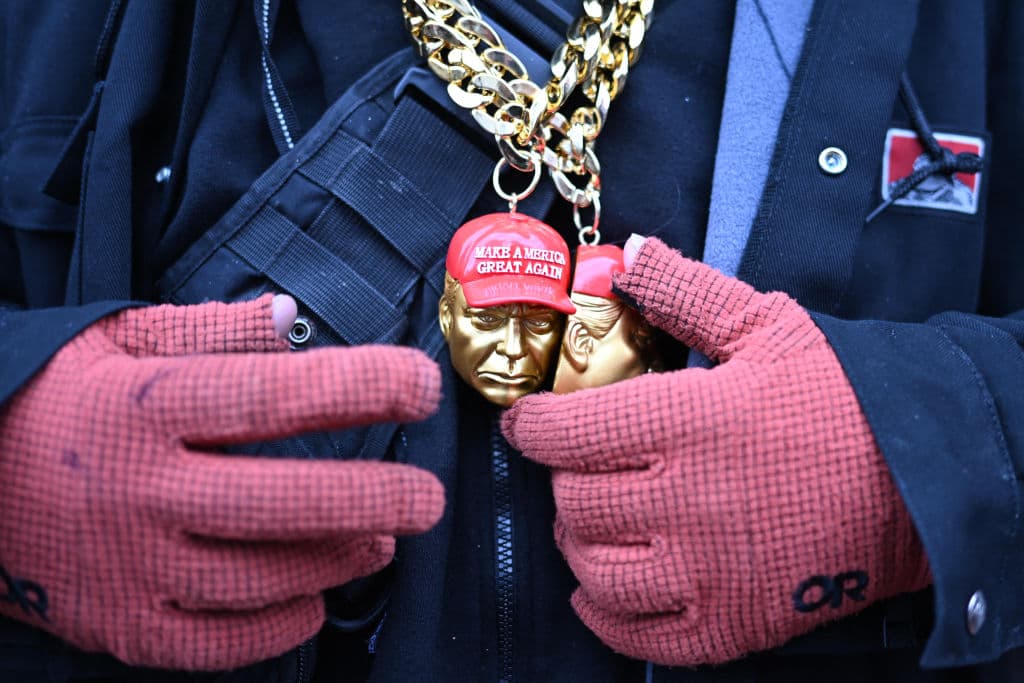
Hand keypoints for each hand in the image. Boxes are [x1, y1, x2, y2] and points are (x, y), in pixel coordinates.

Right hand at [0, 295, 444, 669]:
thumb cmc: (56, 398)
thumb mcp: (119, 340)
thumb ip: (208, 330)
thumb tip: (287, 316)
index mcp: (148, 408)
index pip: (274, 396)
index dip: (360, 389)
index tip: (421, 386)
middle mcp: (143, 491)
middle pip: (286, 501)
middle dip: (379, 499)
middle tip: (430, 496)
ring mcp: (132, 567)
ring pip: (263, 577)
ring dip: (338, 560)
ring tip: (382, 540)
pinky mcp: (123, 626)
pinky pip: (219, 642)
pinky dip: (278, 625)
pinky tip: (312, 599)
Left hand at [502, 238, 929, 665]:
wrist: (921, 477)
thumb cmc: (842, 398)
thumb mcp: (764, 325)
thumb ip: (683, 291)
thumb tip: (624, 257)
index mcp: (690, 422)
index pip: (569, 432)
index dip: (532, 427)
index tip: (526, 423)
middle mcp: (688, 501)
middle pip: (574, 502)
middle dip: (562, 480)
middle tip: (578, 466)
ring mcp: (707, 572)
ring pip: (594, 569)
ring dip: (579, 542)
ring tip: (593, 519)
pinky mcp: (731, 622)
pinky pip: (638, 635)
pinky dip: (605, 616)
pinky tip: (601, 589)